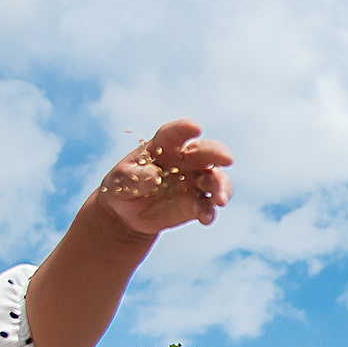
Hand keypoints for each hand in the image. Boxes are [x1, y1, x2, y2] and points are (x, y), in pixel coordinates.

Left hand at [89, 121, 233, 236]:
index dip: (184, 129)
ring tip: (220, 199)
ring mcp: (193, 182)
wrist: (128, 213)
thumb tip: (154, 177)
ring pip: (214, 180)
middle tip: (227, 159)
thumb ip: (134, 177)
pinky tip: (205, 218)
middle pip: (205, 153)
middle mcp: (184, 161)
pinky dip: (209, 212)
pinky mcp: (195, 204)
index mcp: (163, 147)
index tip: (195, 128)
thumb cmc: (123, 187)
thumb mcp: (120, 181)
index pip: (174, 134)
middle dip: (218, 153)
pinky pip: (207, 206)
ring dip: (221, 187)